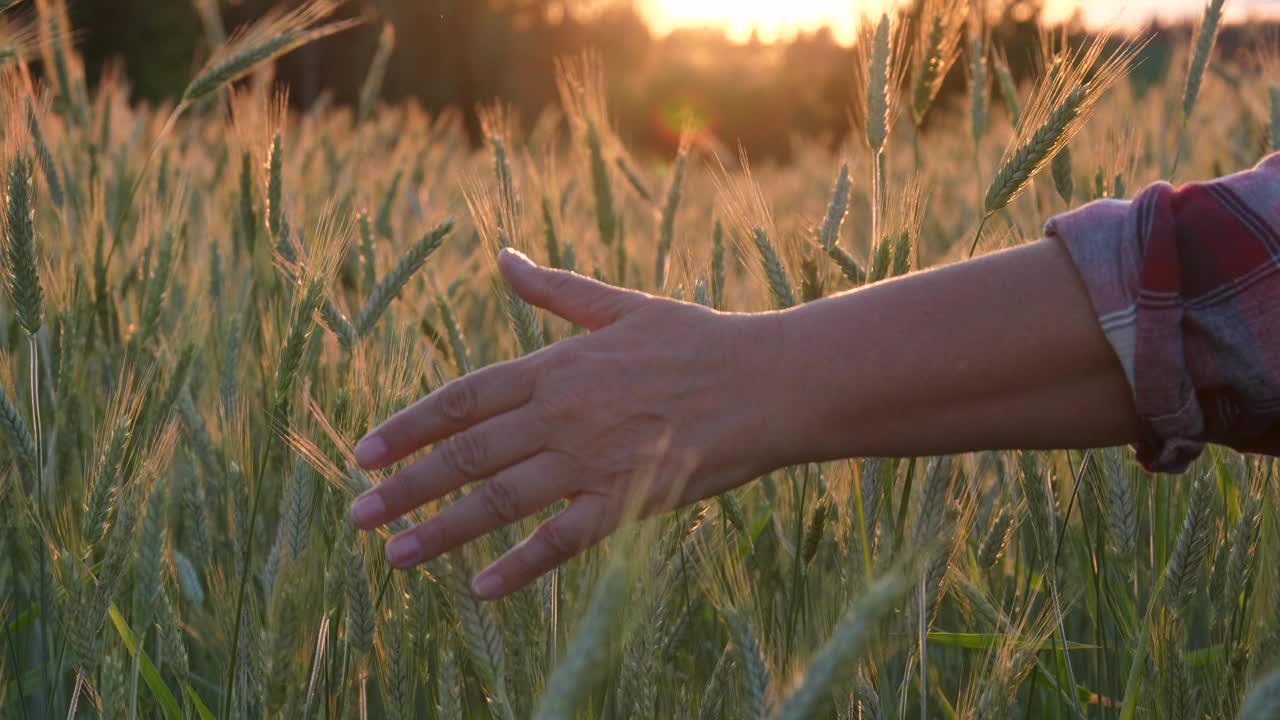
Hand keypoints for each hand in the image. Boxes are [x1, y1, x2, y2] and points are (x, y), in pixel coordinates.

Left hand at [348, 249, 787, 599]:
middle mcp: (563, 414)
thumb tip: (503, 256)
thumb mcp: (620, 306)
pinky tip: (482, 588)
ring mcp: (594, 460)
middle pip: (468, 454)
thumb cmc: (697, 340)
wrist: (769, 381)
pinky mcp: (628, 500)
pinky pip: (564, 539)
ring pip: (501, 500)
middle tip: (357, 516)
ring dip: (444, 530)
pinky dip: (522, 565)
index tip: (364, 453)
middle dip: (407, 486)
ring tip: (395, 556)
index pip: (464, 399)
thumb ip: (555, 291)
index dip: (409, 427)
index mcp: (557, 367)